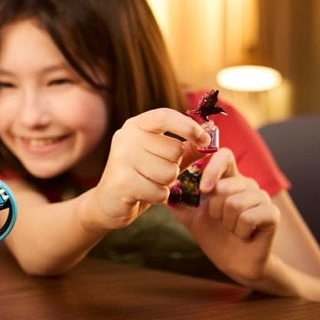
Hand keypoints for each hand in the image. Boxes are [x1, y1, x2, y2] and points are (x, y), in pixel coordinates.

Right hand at [88, 109, 209, 230]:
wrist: (108, 203)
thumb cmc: (139, 177)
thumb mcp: (163, 159)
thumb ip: (186, 148)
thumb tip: (211, 137)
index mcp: (136, 126)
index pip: (165, 116)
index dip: (188, 126)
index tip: (205, 140)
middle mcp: (125, 137)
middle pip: (174, 150)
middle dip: (173, 167)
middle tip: (155, 173)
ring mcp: (121, 158)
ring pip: (169, 172)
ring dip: (165, 184)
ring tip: (148, 183)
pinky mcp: (122, 181)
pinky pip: (159, 191)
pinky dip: (158, 197)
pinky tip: (143, 195)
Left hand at [168, 147, 279, 284]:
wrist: (235, 263)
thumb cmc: (214, 236)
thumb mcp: (191, 218)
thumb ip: (178, 202)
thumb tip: (162, 191)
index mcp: (228, 179)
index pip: (224, 155)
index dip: (212, 168)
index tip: (203, 189)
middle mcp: (247, 184)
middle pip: (224, 186)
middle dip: (214, 210)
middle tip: (220, 220)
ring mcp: (262, 197)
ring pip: (235, 203)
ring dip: (227, 223)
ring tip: (232, 228)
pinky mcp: (272, 214)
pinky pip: (249, 217)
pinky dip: (240, 231)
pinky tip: (244, 234)